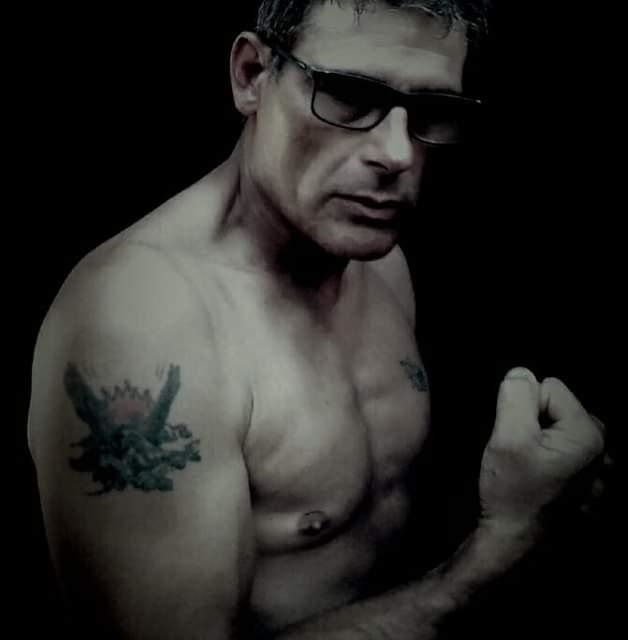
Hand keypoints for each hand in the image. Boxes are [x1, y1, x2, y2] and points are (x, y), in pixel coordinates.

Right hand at [479, 367, 605, 530]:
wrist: (516, 541)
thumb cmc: (512, 491)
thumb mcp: (507, 438)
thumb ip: (515, 396)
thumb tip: (522, 374)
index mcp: (588, 433)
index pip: (547, 387)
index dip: (522, 408)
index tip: (517, 440)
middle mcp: (602, 445)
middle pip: (556, 404)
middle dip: (534, 419)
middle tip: (522, 452)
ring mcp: (598, 464)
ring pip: (558, 423)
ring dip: (540, 436)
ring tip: (530, 464)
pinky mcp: (588, 477)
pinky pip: (563, 443)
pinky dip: (549, 452)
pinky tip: (540, 476)